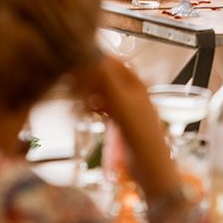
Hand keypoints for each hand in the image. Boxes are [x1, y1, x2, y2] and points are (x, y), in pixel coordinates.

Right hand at [72, 53, 181, 200]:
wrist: (149, 164)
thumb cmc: (139, 131)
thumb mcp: (121, 102)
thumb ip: (106, 80)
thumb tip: (93, 58)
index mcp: (136, 83)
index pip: (115, 63)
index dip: (98, 60)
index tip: (80, 61)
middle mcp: (132, 92)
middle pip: (108, 78)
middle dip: (92, 78)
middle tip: (73, 81)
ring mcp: (127, 107)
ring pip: (104, 93)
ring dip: (91, 93)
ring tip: (78, 98)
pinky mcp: (122, 122)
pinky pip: (105, 108)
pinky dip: (95, 106)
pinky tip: (86, 111)